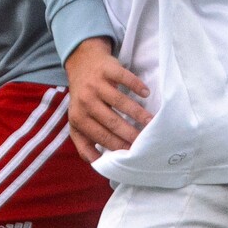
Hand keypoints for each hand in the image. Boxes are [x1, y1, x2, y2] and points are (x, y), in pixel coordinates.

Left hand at [64, 38, 152, 162]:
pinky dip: (136, 86)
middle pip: (112, 121)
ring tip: (151, 122)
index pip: (101, 136)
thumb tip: (96, 164)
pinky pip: (124, 78)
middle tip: (146, 142)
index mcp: (78, 117)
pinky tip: (146, 93)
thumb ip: (83, 142)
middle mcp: (85, 100)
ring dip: (138, 113)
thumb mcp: (76, 120)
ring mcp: (95, 83)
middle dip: (130, 134)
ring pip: (120, 101)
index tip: (133, 154)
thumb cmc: (83, 98)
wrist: (81, 63)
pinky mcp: (106, 68)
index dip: (118, 146)